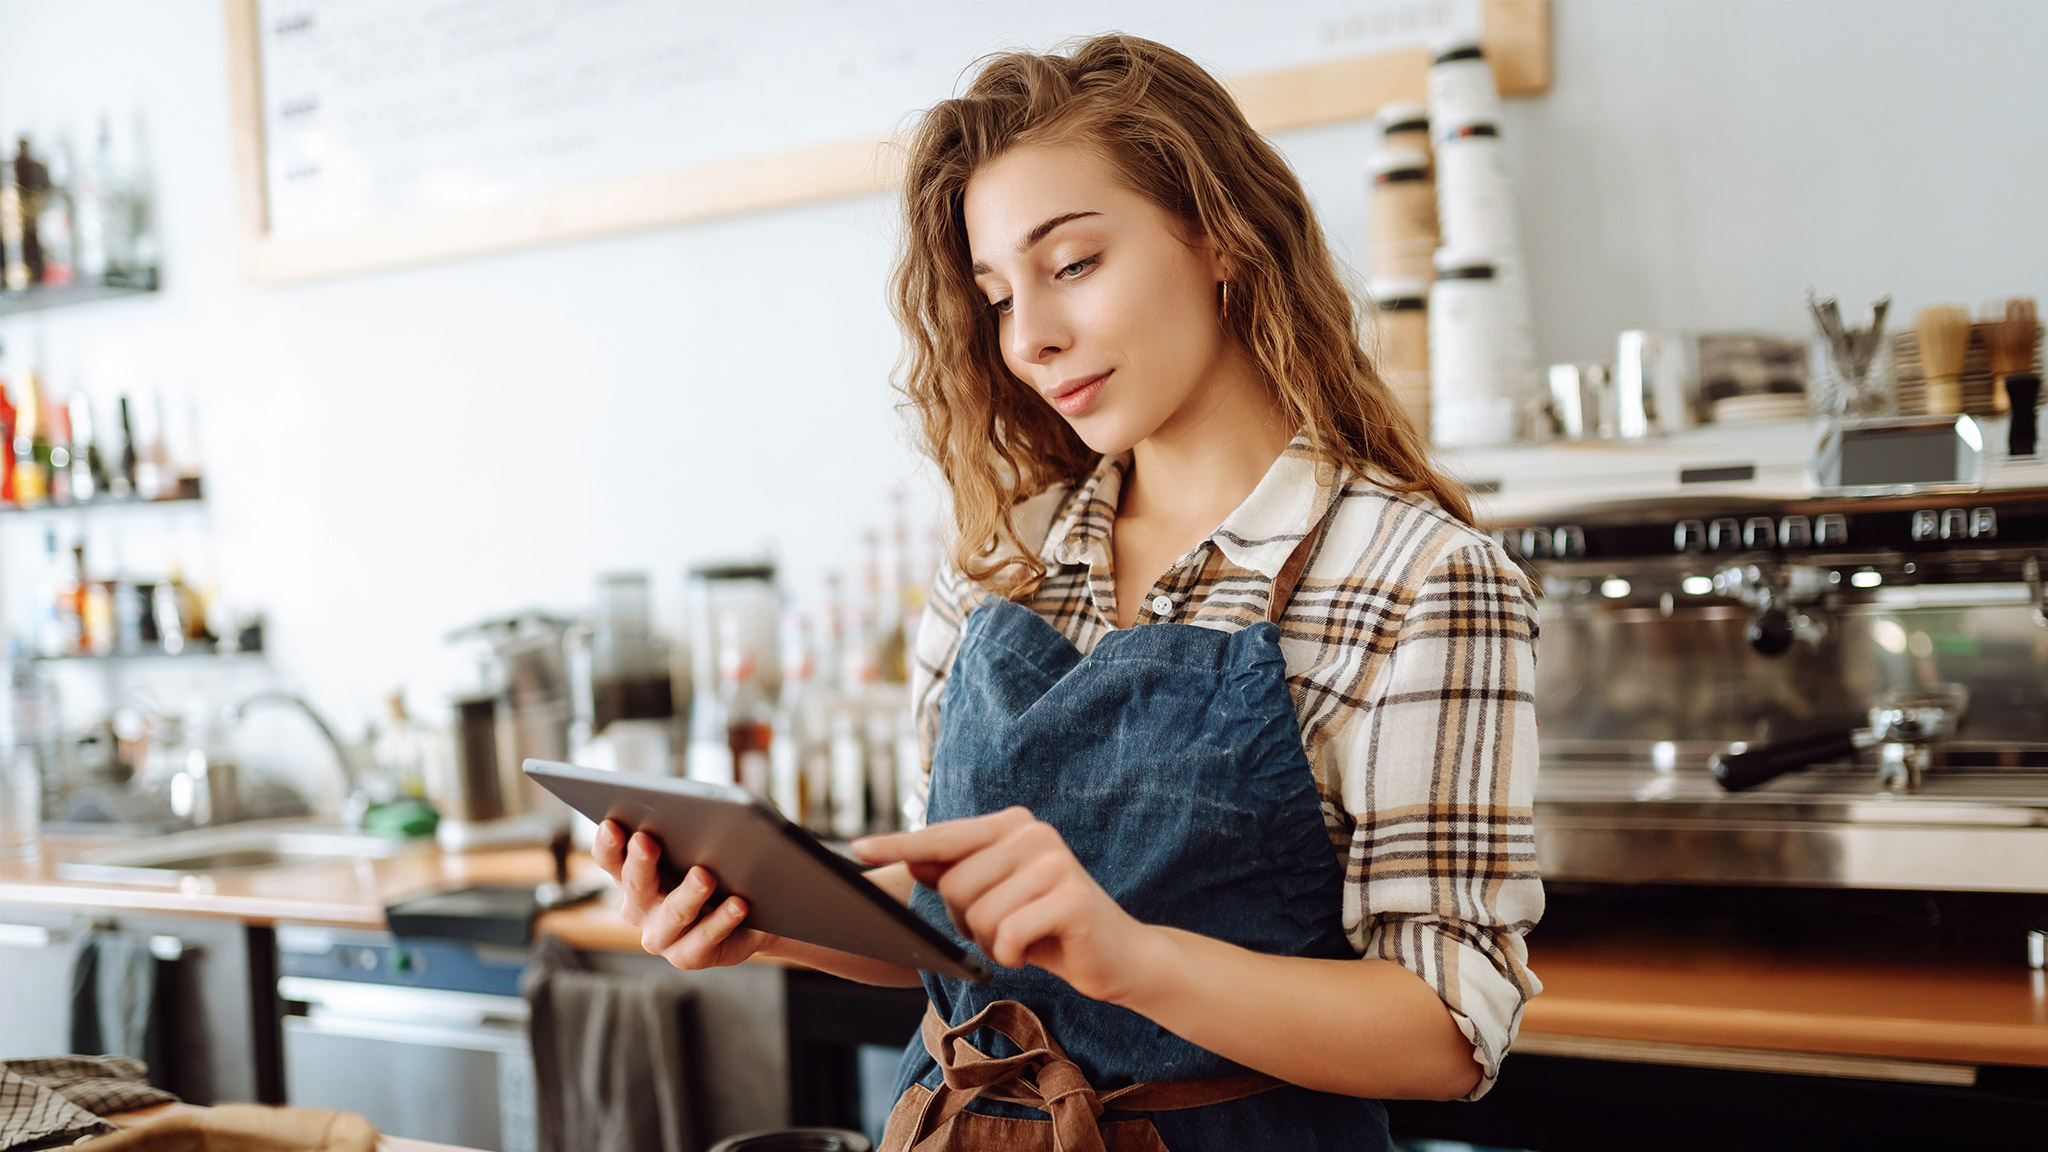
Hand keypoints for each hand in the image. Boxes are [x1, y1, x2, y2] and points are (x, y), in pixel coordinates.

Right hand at [591, 820, 780, 969]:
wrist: (754, 912)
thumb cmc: (718, 869)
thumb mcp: (699, 848)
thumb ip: (686, 833)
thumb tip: (690, 811)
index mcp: (632, 876)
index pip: (611, 859)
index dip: (608, 843)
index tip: (611, 824)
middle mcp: (640, 908)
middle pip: (635, 884)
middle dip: (640, 862)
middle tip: (646, 841)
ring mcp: (661, 936)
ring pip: (672, 914)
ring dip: (688, 894)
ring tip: (704, 876)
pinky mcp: (687, 956)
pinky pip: (704, 939)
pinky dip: (722, 920)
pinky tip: (738, 904)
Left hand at [851, 807, 1157, 1002]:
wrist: (1119, 955)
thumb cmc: (1048, 927)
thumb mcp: (998, 898)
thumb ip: (960, 874)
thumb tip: (912, 860)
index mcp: (1012, 825)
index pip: (942, 837)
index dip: (898, 846)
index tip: (857, 849)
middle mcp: (1033, 832)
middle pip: (953, 886)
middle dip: (967, 922)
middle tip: (1005, 929)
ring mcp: (1055, 861)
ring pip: (977, 915)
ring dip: (992, 943)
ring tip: (1025, 937)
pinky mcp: (1071, 897)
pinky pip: (1006, 936)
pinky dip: (1012, 957)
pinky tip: (1038, 951)